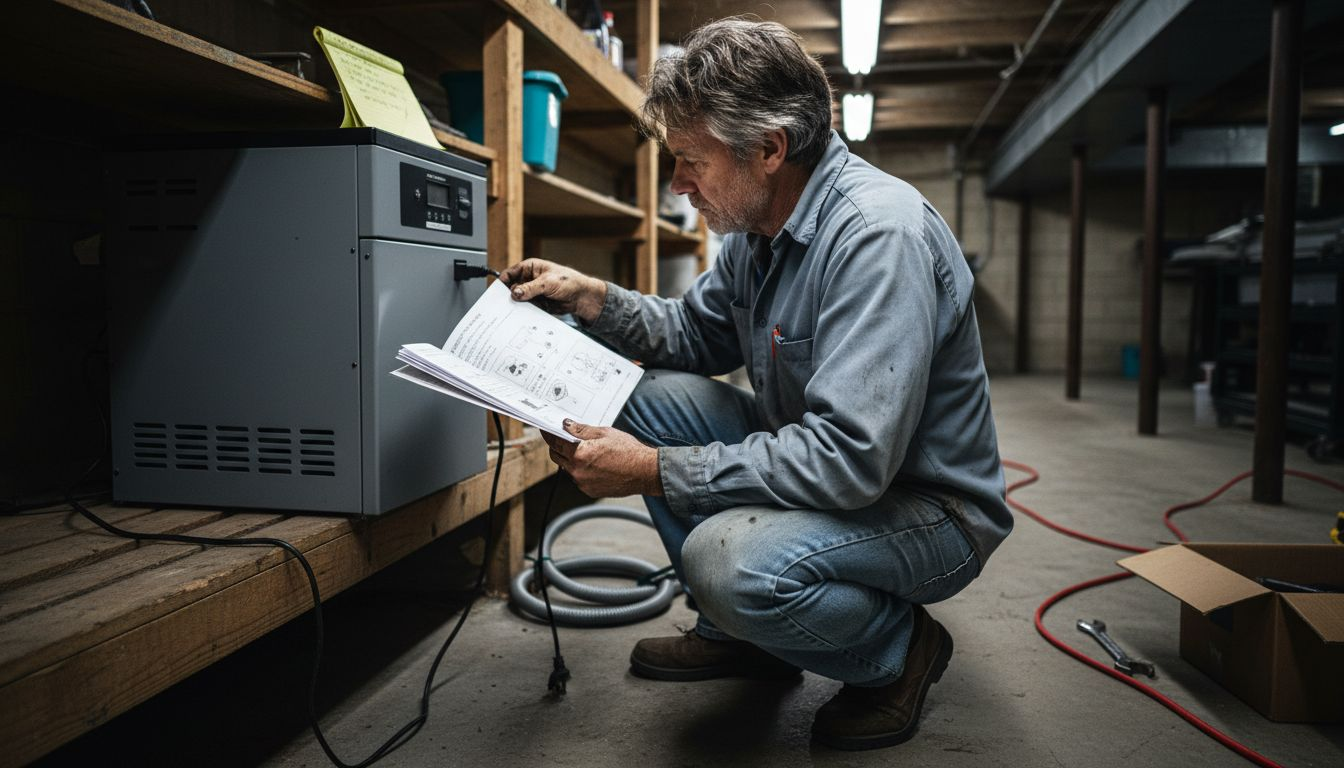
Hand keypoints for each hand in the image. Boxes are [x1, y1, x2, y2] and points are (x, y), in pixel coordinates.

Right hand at [500, 258, 606, 322]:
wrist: (582, 297)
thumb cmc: (569, 282)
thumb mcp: (548, 283)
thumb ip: (531, 288)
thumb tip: (515, 293)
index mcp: (530, 268)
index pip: (510, 273)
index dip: (502, 282)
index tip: (496, 292)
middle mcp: (529, 280)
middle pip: (512, 288)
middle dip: (509, 296)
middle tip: (505, 305)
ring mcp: (532, 292)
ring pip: (518, 300)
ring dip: (517, 306)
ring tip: (515, 312)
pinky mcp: (537, 303)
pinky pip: (526, 308)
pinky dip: (525, 312)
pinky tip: (523, 316)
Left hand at [543, 420, 663, 497]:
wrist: (645, 472)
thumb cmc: (629, 451)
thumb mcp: (604, 433)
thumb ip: (582, 430)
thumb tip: (567, 425)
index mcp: (579, 454)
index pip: (555, 442)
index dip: (549, 434)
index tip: (546, 430)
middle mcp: (577, 471)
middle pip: (556, 456)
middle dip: (557, 446)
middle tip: (562, 438)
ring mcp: (582, 483)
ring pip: (567, 468)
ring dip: (570, 459)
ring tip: (585, 451)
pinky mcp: (589, 491)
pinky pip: (578, 478)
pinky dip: (581, 470)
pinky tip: (594, 464)